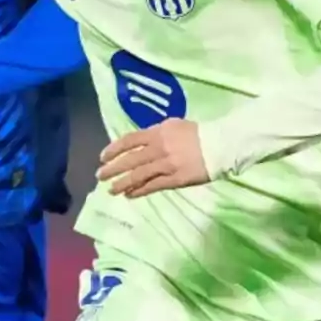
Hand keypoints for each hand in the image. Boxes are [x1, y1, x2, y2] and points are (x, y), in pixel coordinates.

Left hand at [96, 118, 210, 197]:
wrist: (221, 145)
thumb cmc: (197, 134)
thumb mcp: (174, 126)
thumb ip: (155, 133)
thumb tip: (138, 142)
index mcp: (158, 132)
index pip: (129, 140)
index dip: (114, 149)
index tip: (103, 157)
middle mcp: (159, 148)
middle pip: (130, 159)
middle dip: (112, 168)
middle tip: (99, 176)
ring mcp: (167, 164)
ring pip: (139, 175)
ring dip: (122, 183)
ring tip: (111, 190)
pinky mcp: (176, 179)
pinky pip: (153, 186)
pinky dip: (139, 191)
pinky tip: (129, 195)